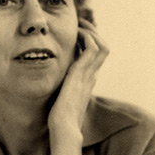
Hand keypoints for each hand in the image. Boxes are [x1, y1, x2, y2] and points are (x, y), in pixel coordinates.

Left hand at [48, 18, 108, 137]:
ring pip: (102, 45)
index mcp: (87, 82)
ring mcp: (88, 75)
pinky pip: (92, 48)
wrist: (64, 128)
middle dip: (92, 33)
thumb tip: (52, 89)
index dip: (87, 44)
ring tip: (78, 26)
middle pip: (102, 48)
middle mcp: (91, 76)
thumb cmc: (60, 120)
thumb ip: (61, 92)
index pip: (94, 58)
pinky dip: (86, 37)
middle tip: (79, 26)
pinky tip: (73, 36)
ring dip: (91, 32)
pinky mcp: (82, 73)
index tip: (75, 36)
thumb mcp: (61, 101)